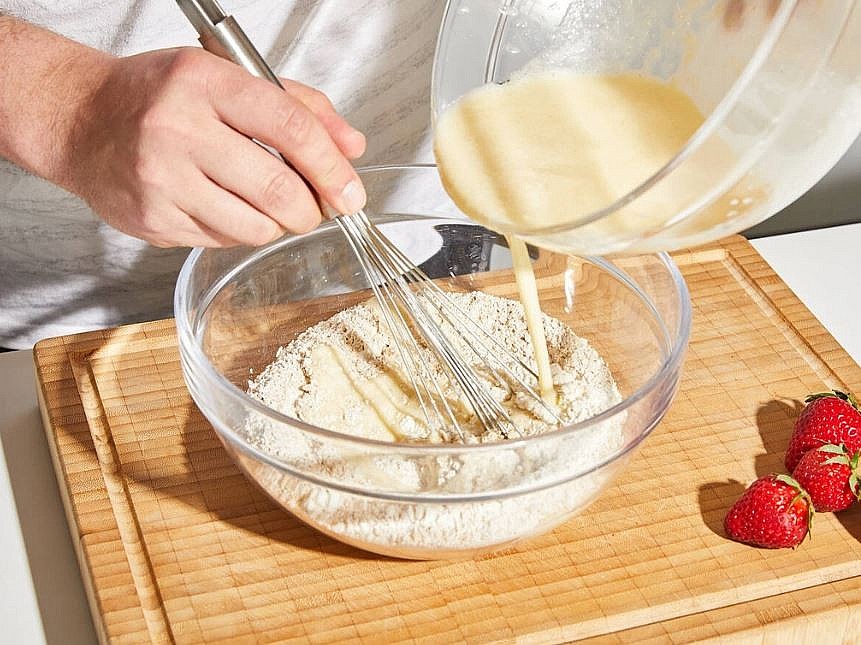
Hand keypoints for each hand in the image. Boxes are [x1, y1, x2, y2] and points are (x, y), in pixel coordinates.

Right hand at [61, 47, 365, 246]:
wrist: (79, 119)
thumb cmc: (157, 96)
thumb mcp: (228, 77)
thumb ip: (299, 107)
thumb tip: (351, 146)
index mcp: (204, 83)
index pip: (290, 128)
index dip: (331, 167)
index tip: (351, 191)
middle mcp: (178, 129)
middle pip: (278, 189)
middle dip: (313, 209)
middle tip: (318, 208)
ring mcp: (162, 179)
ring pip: (255, 227)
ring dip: (278, 224)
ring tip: (268, 204)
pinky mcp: (153, 219)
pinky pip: (223, 241)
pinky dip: (240, 231)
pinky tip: (224, 206)